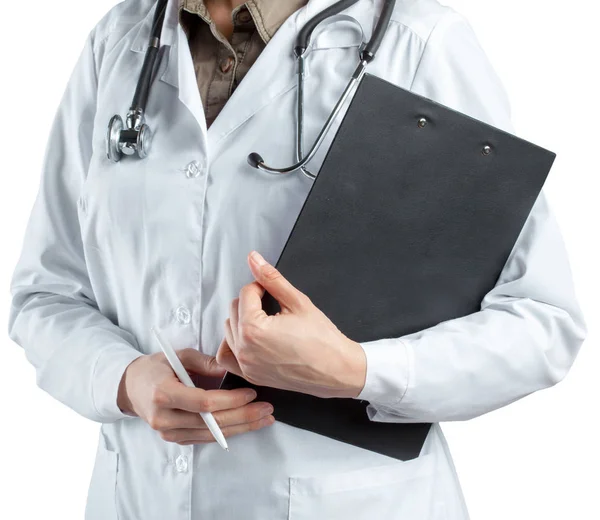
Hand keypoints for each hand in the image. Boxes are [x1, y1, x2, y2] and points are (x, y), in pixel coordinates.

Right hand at [117, 349, 274, 444]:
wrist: (132, 387)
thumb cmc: (157, 367)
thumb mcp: (178, 355)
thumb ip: (204, 362)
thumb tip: (229, 368)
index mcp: (163, 394)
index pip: (203, 402)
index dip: (230, 400)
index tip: (251, 393)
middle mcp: (164, 418)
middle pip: (211, 422)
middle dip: (243, 417)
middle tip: (266, 409)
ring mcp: (169, 432)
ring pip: (212, 434)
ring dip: (241, 427)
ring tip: (264, 419)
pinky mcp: (175, 439)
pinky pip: (206, 438)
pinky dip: (228, 432)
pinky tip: (246, 425)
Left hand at [216, 251, 366, 398]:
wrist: (336, 370)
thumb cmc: (322, 340)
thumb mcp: (297, 302)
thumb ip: (271, 278)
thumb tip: (255, 260)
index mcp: (254, 329)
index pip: (246, 293)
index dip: (261, 287)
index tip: (273, 291)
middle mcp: (245, 349)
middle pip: (234, 310)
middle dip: (251, 302)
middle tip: (271, 304)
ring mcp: (246, 365)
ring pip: (229, 330)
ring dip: (242, 320)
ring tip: (264, 320)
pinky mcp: (251, 375)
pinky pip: (227, 357)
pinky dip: (233, 345)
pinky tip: (248, 338)